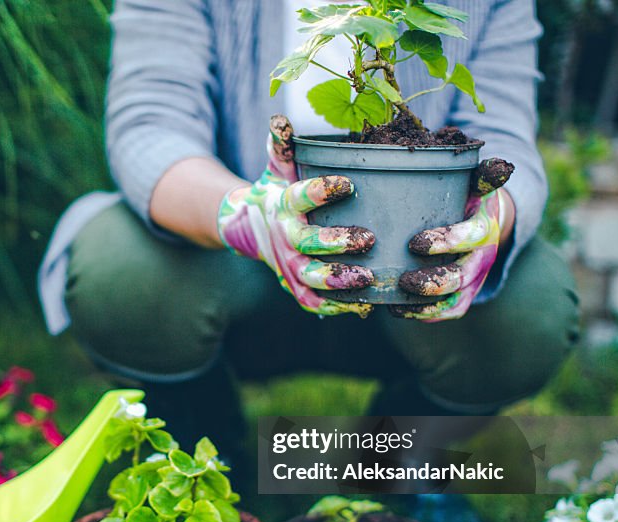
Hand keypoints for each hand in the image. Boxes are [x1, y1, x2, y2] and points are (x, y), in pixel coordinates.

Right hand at [217, 115, 375, 316]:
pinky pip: (313, 301)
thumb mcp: (278, 167)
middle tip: (368, 238)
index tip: (349, 183)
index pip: (301, 197)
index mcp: (284, 205)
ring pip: (312, 277)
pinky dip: (335, 306)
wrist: (249, 228)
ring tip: (368, 276)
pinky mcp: (296, 286)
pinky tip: (363, 305)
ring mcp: (290, 266)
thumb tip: (280, 119)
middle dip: (336, 243)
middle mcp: (285, 238)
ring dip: (339, 280)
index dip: (323, 191)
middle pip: (308, 244)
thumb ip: (283, 145)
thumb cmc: (277, 191)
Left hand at [391, 159, 513, 321]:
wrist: (483, 219)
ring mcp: (474, 279)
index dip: (447, 242)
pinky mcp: (464, 294)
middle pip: (463, 277)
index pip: (471, 237)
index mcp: (484, 226)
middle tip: (404, 280)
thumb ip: (482, 174)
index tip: (415, 243)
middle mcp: (482, 256)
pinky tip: (397, 310)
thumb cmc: (467, 196)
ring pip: (456, 300)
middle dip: (434, 282)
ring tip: (397, 300)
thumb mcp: (475, 181)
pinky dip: (425, 315)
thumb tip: (500, 166)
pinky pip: (449, 312)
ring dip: (427, 304)